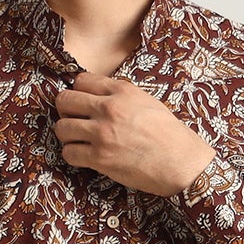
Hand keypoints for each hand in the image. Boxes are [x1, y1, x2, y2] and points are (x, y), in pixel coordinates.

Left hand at [53, 71, 217, 196]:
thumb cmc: (168, 134)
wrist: (181, 162)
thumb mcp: (147, 101)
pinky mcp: (100, 158)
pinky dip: (72, 155)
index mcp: (121, 91)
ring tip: (78, 140)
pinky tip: (83, 156)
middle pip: (65, 100)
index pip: (81, 80)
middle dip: (65, 111)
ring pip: (62, 128)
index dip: (77, 92)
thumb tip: (98, 95)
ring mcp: (102, 134)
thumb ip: (121, 95)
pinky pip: (69, 153)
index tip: (81, 103)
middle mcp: (109, 108)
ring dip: (67, 135)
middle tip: (73, 120)